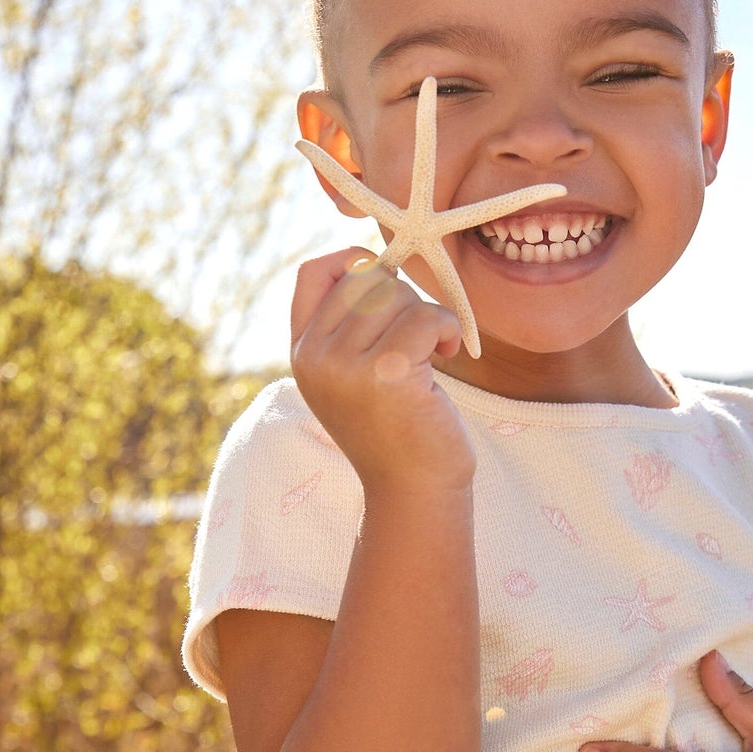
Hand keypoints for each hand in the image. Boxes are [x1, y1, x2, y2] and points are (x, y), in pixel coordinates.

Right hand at [290, 245, 474, 496]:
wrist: (413, 490)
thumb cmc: (397, 431)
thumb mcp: (354, 376)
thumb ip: (350, 328)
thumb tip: (378, 264)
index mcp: (303, 354)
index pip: (312, 274)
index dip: (351, 260)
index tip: (386, 279)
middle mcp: (315, 357)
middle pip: (364, 278)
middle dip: (403, 296)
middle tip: (420, 334)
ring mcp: (345, 365)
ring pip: (398, 295)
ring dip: (429, 317)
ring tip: (434, 351)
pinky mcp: (386, 373)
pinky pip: (426, 316)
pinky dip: (447, 329)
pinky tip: (449, 354)